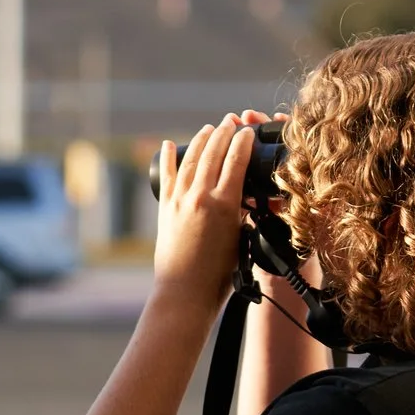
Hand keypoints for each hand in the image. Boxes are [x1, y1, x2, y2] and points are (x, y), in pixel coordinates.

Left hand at [152, 116, 255, 310]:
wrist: (185, 292)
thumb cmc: (219, 274)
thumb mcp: (241, 240)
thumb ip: (244, 215)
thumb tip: (249, 198)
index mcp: (224, 205)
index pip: (236, 161)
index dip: (243, 142)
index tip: (248, 132)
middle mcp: (200, 197)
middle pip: (213, 153)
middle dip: (223, 133)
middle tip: (230, 122)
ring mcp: (180, 200)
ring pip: (191, 160)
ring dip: (201, 140)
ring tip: (209, 128)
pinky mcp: (165, 208)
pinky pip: (167, 176)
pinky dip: (169, 158)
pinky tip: (170, 145)